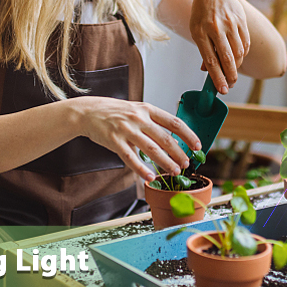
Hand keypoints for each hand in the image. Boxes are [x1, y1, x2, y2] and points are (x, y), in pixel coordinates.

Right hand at [70, 97, 198, 181]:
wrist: (88, 112)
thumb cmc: (114, 112)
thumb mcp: (137, 109)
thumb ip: (153, 121)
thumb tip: (173, 136)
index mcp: (147, 109)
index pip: (174, 122)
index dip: (188, 134)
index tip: (198, 145)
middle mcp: (139, 119)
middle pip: (165, 138)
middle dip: (179, 153)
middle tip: (187, 164)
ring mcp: (127, 130)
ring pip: (152, 150)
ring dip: (166, 163)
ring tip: (174, 171)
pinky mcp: (115, 141)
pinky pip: (131, 158)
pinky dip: (142, 169)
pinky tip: (150, 177)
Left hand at [190, 0, 249, 93]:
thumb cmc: (202, 15)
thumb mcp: (196, 30)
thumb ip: (204, 50)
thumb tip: (207, 71)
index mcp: (200, 32)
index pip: (210, 60)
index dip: (217, 77)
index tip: (222, 90)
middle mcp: (216, 28)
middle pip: (227, 59)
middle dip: (231, 76)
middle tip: (231, 85)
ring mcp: (230, 24)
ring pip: (238, 53)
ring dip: (237, 66)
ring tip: (233, 71)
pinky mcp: (241, 21)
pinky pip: (245, 44)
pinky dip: (243, 54)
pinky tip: (238, 56)